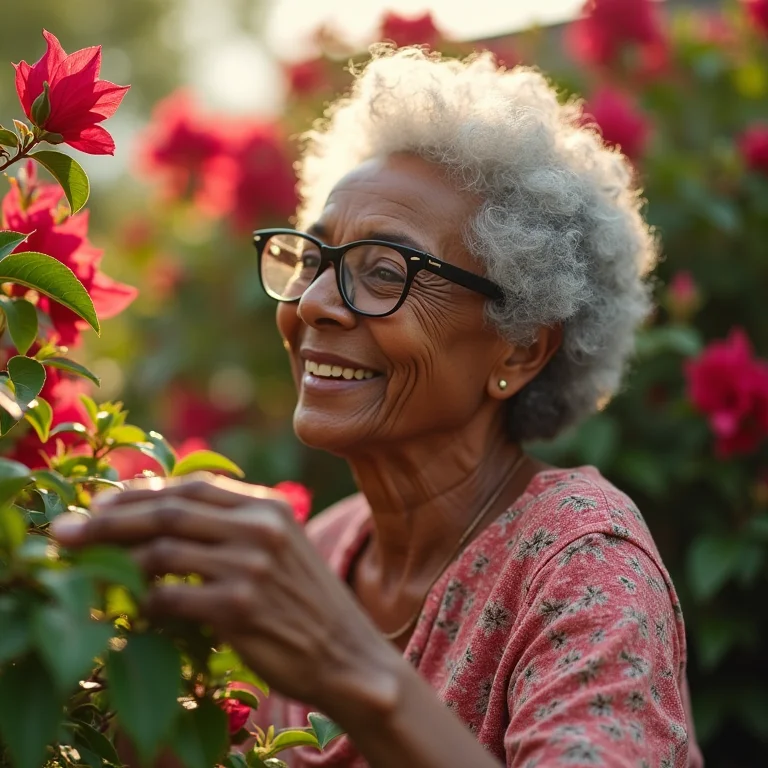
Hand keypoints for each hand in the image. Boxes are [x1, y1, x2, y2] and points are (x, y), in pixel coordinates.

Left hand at [51, 474, 399, 714]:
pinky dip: (142, 603)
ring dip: (115, 562)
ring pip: (159, 552)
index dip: (139, 492)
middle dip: (108, 520)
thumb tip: (154, 507)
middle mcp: (260, 528)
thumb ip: (227, 523)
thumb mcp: (277, 546)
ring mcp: (250, 566)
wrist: (346, 652)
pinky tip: (134, 610)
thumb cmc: (303, 600)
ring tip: (88, 572)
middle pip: (167, 511)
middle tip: (65, 532)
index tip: (99, 504)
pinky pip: (168, 598)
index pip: (191, 484)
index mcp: (267, 506)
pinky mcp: (239, 608)